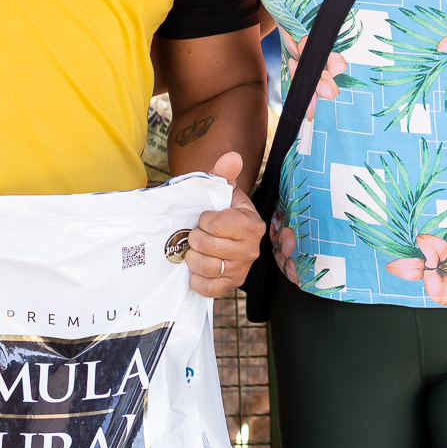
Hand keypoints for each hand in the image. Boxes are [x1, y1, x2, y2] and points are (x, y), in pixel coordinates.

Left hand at [186, 152, 263, 296]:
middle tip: (195, 234)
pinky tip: (195, 270)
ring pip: (208, 268)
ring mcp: (243, 269)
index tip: (203, 217)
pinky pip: (209, 289)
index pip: (216, 225)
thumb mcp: (220, 187)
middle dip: (195, 239)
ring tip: (194, 250)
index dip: (203, 220)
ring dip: (193, 258)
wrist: (220, 228)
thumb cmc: (219, 207)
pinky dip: (198, 281)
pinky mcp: (232, 284)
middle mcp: (252, 248)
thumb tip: (232, 158)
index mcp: (252, 224)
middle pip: (209, 247)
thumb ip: (224, 172)